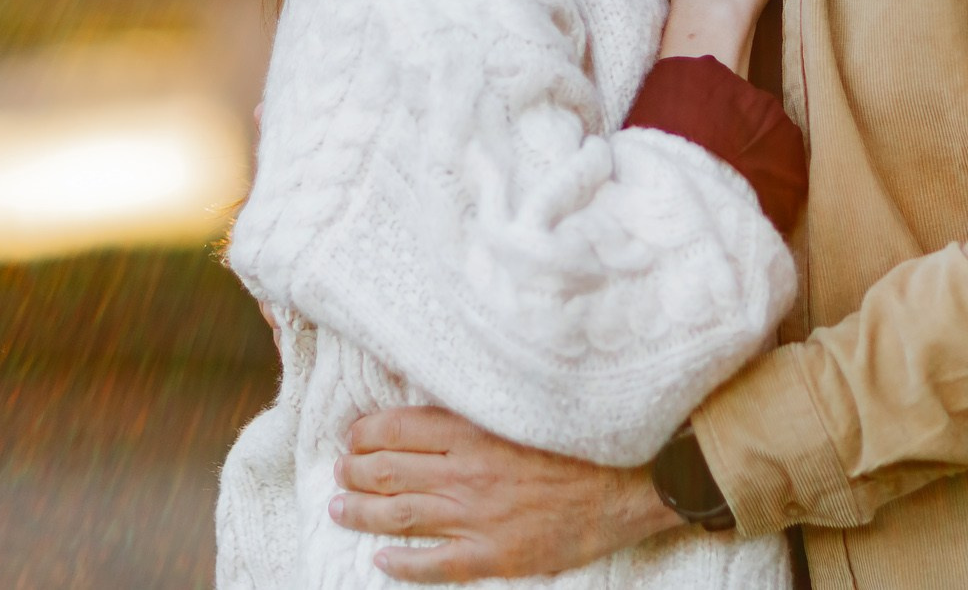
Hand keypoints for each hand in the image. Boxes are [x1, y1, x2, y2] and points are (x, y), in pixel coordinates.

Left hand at [330, 406, 680, 581]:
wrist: (629, 482)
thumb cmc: (579, 440)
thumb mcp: (522, 409)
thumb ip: (479, 410)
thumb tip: (436, 404)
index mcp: (473, 431)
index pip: (397, 428)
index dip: (365, 435)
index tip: (351, 438)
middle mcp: (466, 473)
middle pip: (389, 471)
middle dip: (354, 473)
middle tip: (338, 475)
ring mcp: (477, 517)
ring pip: (401, 515)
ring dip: (361, 513)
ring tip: (338, 510)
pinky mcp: (494, 554)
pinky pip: (435, 564)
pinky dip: (402, 564)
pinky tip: (380, 561)